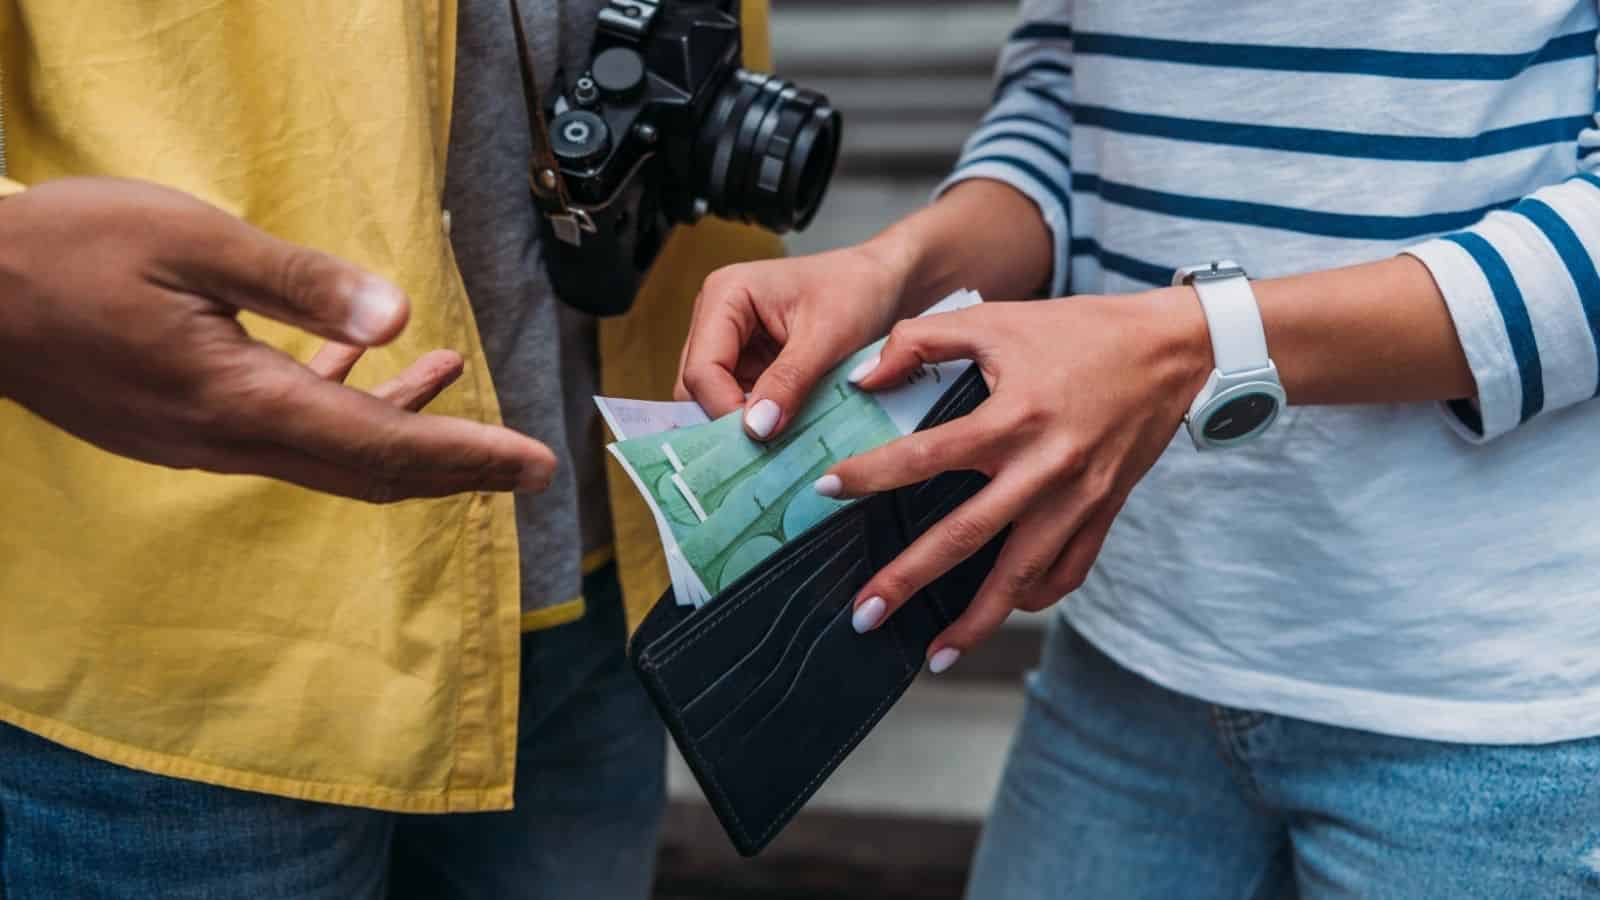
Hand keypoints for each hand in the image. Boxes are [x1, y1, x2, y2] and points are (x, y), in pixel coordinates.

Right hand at [0, 177, 555, 501]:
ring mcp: (203, 440)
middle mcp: (229, 439)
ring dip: (402, 427)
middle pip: (370, 470)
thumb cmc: (66, 253)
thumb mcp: (192, 244)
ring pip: (331, 452)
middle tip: (527, 466)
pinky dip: (341, 404)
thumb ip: (301, 284)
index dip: (470, 459)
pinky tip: (366, 360)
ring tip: (462, 377)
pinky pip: (286, 429)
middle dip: (456, 466)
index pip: (382, 447)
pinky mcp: (183, 422)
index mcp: (239, 401)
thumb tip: (398, 317)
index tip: (538, 467)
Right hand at [675, 242, 915, 437]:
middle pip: (698, 387)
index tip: (761, 438)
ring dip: (745, 423)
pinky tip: (784, 432)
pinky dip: (759, 420)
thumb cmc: (857, 290)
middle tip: (765, 450)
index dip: (725, 409)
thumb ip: (789, 381)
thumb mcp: (827, 338)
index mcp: (725, 295)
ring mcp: (731, 343)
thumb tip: (756, 427)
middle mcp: (717, 318)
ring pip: (716, 399)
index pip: (701, 370)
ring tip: (778, 442)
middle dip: (729, 419)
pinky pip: (740, 401)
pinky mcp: (749, 363)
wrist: (884, 282)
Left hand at [822, 292, 1211, 670]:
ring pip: (1019, 577)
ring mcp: (1077, 499)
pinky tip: (1004, 611)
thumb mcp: (995, 321)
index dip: (869, 475)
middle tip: (865, 614)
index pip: (923, 457)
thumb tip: (863, 377)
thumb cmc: (1078, 331)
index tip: (823, 491)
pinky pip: (1068, 572)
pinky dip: (1035, 598)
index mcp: (1011, 418)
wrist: (1173, 350)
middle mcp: (1043, 468)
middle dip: (909, 580)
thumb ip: (921, 341)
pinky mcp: (1104, 513)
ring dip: (975, 621)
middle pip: (964, 539)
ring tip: (934, 656)